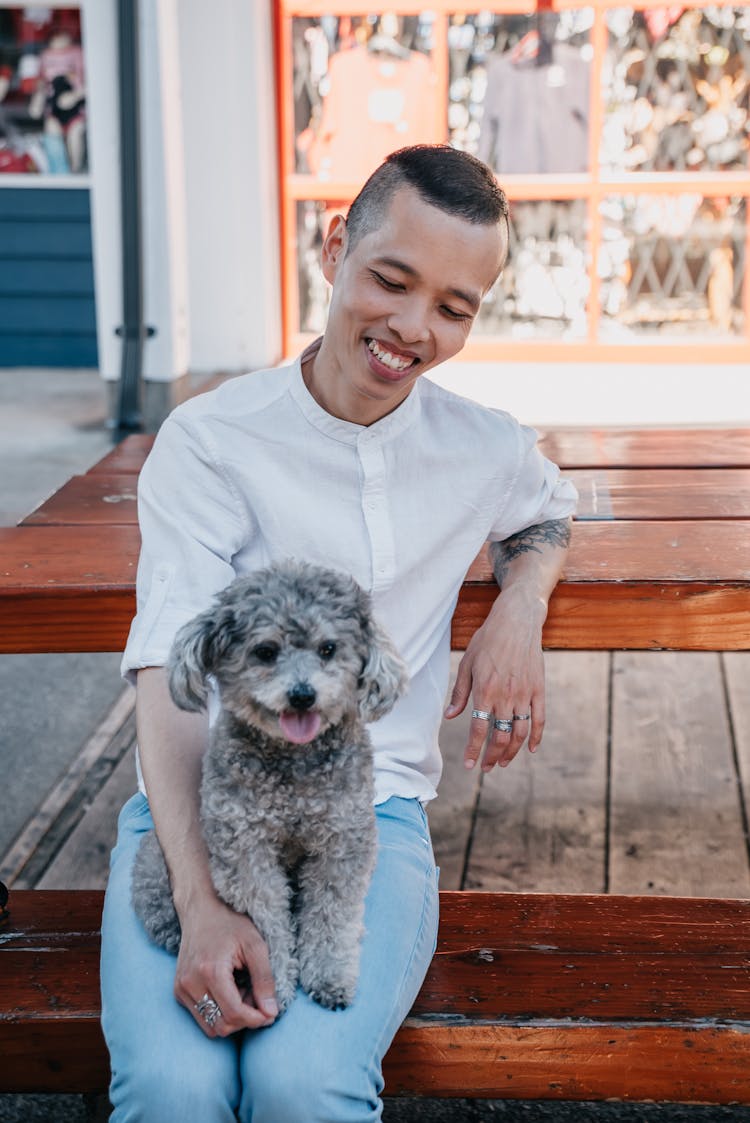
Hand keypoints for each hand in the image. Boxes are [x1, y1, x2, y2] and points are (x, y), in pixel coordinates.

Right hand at [173, 894, 277, 1037]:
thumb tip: (271, 1013)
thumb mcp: (255, 945)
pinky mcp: (178, 991)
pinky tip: (230, 992)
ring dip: (232, 1019)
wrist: (201, 908)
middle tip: (258, 999)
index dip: (256, 1019)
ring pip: (210, 1027)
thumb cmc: (231, 922)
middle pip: (221, 1026)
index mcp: (210, 971)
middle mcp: (190, 983)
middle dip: (244, 1020)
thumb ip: (264, 979)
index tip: (270, 1012)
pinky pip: (201, 1017)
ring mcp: (181, 989)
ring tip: (243, 993)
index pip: (234, 1015)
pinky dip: (219, 1013)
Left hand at [444, 586, 546, 771]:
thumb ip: (460, 692)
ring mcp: (525, 694)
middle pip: (500, 736)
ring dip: (511, 752)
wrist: (517, 621)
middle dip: (492, 756)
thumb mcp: (467, 663)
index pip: (478, 729)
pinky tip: (529, 749)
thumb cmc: (488, 639)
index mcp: (485, 690)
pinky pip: (539, 719)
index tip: (469, 765)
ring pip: (519, 733)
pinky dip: (536, 737)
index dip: (473, 750)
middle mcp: (505, 696)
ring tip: (503, 763)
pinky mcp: (539, 689)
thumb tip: (450, 716)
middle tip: (485, 767)